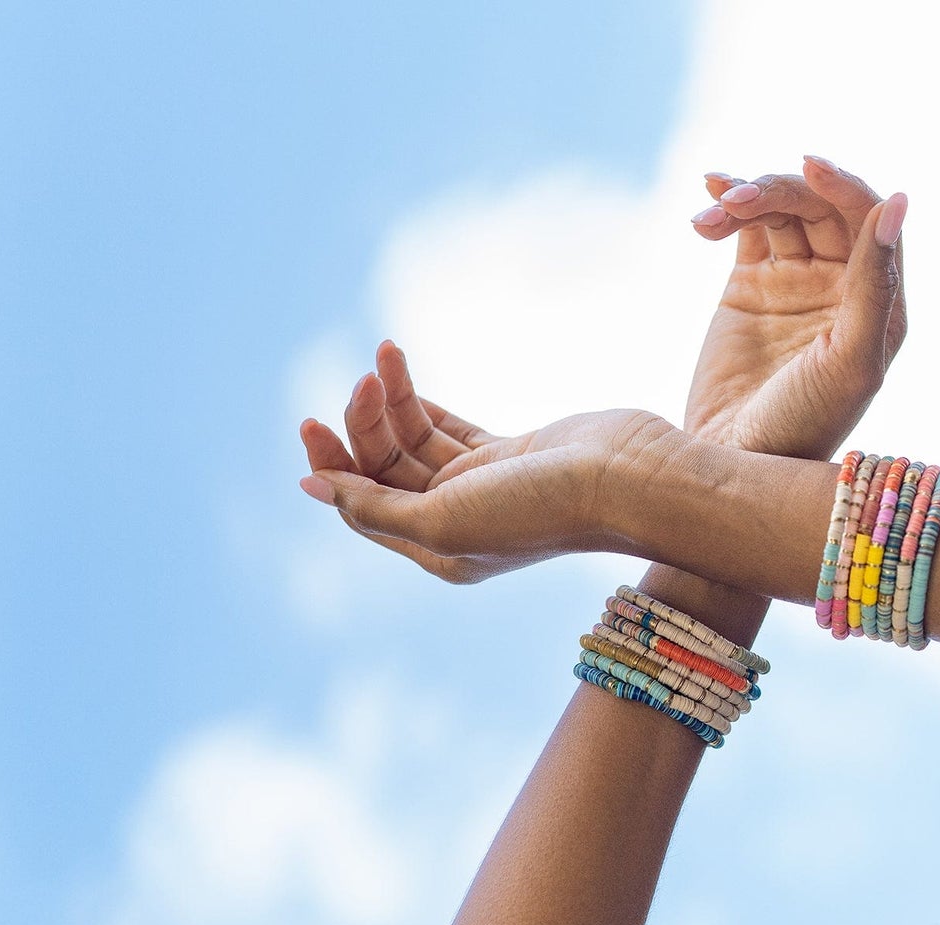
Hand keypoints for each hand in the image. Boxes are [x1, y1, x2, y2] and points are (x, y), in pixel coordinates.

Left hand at [298, 348, 672, 583]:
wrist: (627, 480)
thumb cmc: (540, 509)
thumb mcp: (442, 521)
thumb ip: (374, 507)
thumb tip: (312, 488)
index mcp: (438, 552)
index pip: (361, 506)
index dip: (331, 465)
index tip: (311, 422)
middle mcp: (457, 523)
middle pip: (384, 469)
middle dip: (363, 422)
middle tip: (362, 380)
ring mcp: (484, 486)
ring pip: (412, 441)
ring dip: (391, 400)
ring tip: (386, 357)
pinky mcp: (509, 452)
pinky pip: (445, 427)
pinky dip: (419, 399)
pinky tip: (398, 368)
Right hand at [685, 156, 906, 460]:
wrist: (733, 461)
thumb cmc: (804, 425)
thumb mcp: (851, 360)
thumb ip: (875, 284)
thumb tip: (898, 200)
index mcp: (879, 301)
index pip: (868, 217)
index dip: (842, 185)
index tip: (809, 166)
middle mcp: (841, 285)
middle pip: (819, 205)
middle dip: (781, 190)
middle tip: (740, 201)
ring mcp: (796, 281)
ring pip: (780, 209)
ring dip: (747, 196)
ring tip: (710, 217)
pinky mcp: (751, 284)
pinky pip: (746, 226)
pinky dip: (727, 204)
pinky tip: (708, 198)